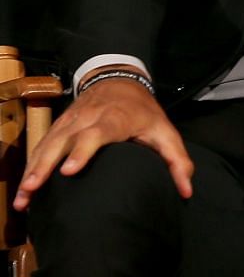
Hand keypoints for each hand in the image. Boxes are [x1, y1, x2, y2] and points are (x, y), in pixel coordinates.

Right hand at [13, 77, 192, 209]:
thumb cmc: (143, 111)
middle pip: (63, 141)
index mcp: (114, 119)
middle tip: (32, 189)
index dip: (82, 151)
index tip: (69, 170)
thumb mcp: (165, 131)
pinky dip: (30, 165)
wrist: (118, 79)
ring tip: (23, 197)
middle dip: (46, 165)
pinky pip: (40, 146)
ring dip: (32, 170)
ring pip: (47, 144)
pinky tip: (23, 189)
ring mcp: (69, 122)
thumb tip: (186, 191)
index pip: (96, 134)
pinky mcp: (58, 126)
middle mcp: (87, 119)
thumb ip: (177, 161)